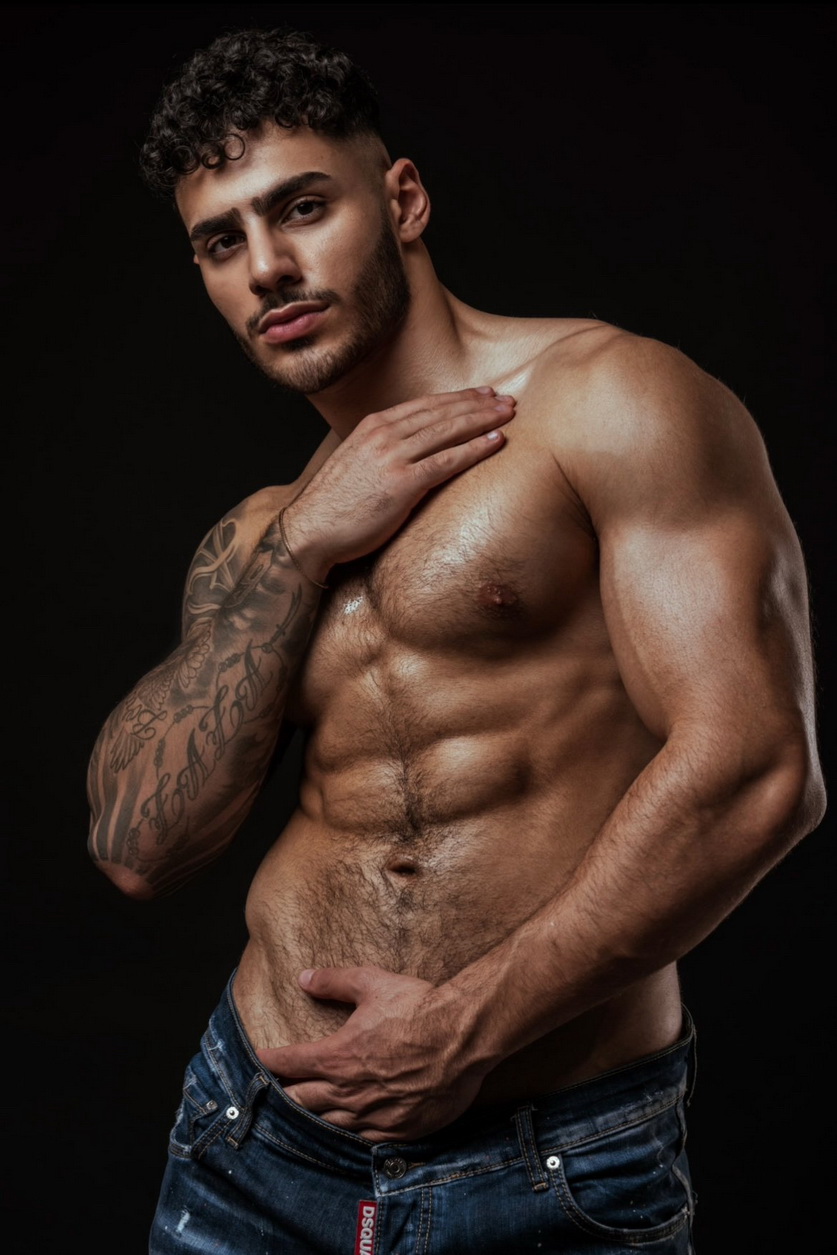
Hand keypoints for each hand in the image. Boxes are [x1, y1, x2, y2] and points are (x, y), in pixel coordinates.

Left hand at [255, 965, 487, 1141]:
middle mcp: (349, 1091)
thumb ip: (334, 982)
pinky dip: (350, 1132)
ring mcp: (373, 1115)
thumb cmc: (418, 1007)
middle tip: (277, 1091)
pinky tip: (348, 1128)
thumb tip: (303, 978)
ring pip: (330, 1124)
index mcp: (337, 1056)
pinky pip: (363, 1138)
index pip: (290, 1062)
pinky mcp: (398, 1129)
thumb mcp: (372, 982)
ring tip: (306, 1113)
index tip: (260, 1058)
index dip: (271, 1060)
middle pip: (302, 1100)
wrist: (462, 1037)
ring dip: (315, 1116)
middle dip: (286, 1094)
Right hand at [282, 387, 514, 581]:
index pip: (425, 405)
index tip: (482, 395)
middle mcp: (384, 435)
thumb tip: (409, 454)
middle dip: (477, 404)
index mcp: (373, 427)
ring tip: (509, 415)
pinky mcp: (401, 484)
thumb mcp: (357, 464)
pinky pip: (447, 461)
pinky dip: (474, 448)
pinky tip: (496, 442)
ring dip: (482, 420)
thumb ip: (383, 452)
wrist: (310, 530)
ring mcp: (392, 458)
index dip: (457, 398)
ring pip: (448, 430)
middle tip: (506, 400)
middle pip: (441, 412)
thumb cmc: (335, 505)